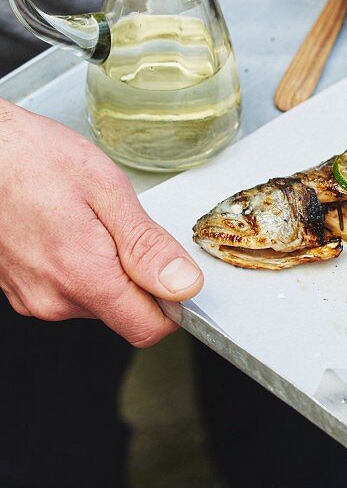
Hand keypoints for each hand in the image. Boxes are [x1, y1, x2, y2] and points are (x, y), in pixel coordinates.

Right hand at [0, 99, 203, 345]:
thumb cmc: (33, 159)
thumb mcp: (107, 190)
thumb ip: (146, 245)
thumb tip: (185, 285)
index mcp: (83, 278)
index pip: (147, 328)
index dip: (172, 302)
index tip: (173, 268)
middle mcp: (54, 301)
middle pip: (124, 312)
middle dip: (136, 274)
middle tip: (117, 223)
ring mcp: (33, 298)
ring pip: (97, 300)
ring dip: (106, 267)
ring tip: (86, 219)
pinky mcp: (20, 290)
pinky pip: (68, 290)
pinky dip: (79, 264)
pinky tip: (66, 227)